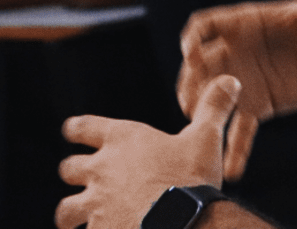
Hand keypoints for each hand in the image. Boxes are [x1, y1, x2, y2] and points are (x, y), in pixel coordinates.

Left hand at [56, 74, 238, 228]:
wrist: (182, 223)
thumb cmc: (192, 178)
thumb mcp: (206, 139)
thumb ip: (213, 109)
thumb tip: (230, 81)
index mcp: (122, 140)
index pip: (81, 127)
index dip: (76, 130)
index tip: (72, 132)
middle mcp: (102, 169)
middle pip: (68, 169)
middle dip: (74, 174)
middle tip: (83, 180)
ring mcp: (96, 204)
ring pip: (65, 209)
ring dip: (70, 213)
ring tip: (75, 219)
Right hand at [179, 0, 296, 180]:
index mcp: (244, 23)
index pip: (206, 26)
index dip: (194, 38)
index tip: (191, 54)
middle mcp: (236, 51)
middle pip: (200, 65)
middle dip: (189, 82)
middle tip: (187, 104)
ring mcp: (244, 79)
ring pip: (211, 96)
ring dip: (200, 112)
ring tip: (197, 133)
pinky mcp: (259, 105)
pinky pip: (241, 128)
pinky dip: (234, 148)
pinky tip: (231, 171)